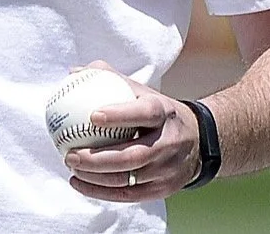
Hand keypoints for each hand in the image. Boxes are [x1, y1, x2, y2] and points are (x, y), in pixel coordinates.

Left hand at [60, 61, 201, 202]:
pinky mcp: (162, 190)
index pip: (145, 114)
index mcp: (164, 113)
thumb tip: (74, 72)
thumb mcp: (144, 92)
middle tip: (70, 153)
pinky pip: (127, 196)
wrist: (199, 142)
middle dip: (97, 158)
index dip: (120, 115)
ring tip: (71, 167)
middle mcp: (169, 143)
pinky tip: (79, 183)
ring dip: (94, 177)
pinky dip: (100, 192)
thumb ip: (111, 80)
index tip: (92, 116)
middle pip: (132, 156)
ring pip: (128, 179)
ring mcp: (167, 170)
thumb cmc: (160, 114)